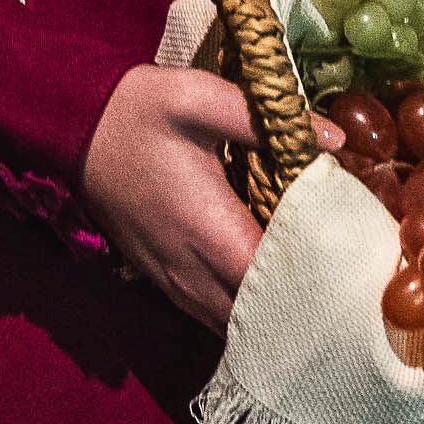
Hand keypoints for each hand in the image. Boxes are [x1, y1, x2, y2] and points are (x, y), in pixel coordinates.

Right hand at [81, 66, 338, 334]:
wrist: (72, 125)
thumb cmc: (139, 110)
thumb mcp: (203, 98)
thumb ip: (269, 120)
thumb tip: (336, 139)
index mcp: (208, 229)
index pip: (271, 285)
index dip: (313, 287)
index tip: (350, 274)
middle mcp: (189, 268)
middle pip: (255, 320)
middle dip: (297, 310)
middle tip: (340, 287)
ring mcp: (170, 278)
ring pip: (230, 326)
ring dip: (267, 316)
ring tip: (309, 290)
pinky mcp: (157, 276)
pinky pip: (207, 313)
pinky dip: (239, 312)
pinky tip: (262, 287)